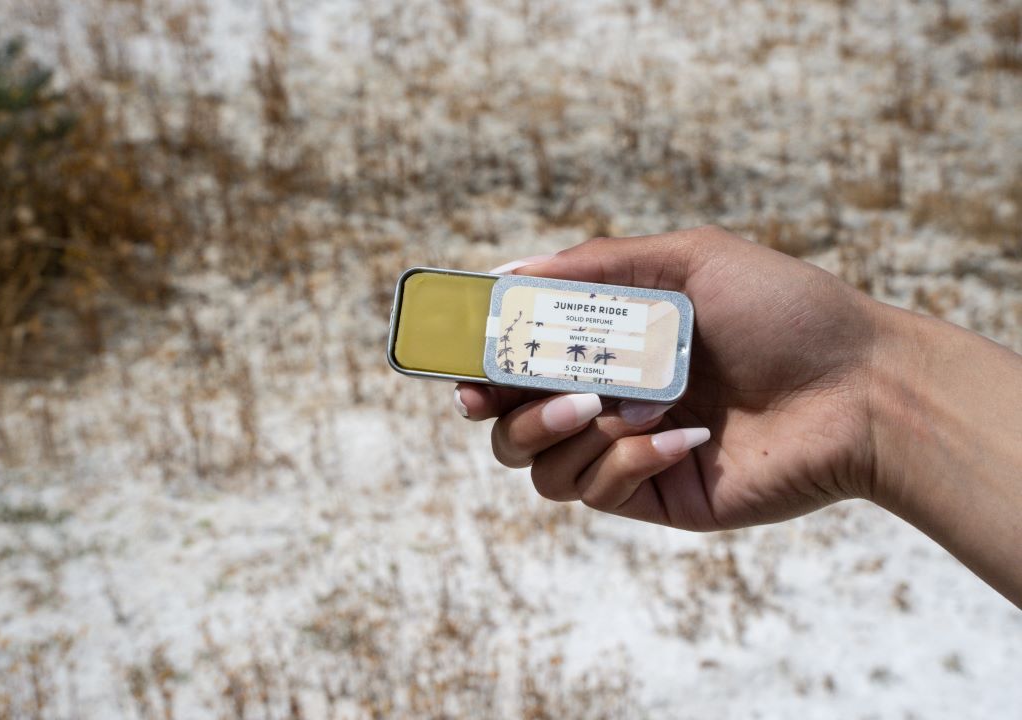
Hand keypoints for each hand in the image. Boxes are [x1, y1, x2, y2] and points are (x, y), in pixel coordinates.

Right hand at [456, 226, 884, 529]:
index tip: (458, 359)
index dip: (479, 363)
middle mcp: (609, 398)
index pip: (521, 359)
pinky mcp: (654, 494)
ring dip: (555, 432)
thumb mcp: (688, 260)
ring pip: (538, 466)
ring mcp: (628, 451)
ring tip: (604, 404)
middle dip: (498, 408)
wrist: (861, 388)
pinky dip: (623, 460)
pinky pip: (595, 489)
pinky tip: (680, 436)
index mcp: (611, 344)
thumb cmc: (783, 312)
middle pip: (509, 423)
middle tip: (493, 394)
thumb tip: (507, 274)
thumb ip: (596, 266)